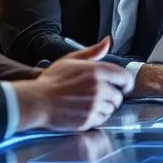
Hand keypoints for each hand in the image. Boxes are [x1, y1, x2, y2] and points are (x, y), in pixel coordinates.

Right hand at [14, 37, 132, 131]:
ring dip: (104, 107)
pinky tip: (84, 111)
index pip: (125, 78)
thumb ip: (92, 52)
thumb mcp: (71, 60)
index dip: (124, 82)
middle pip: (119, 96)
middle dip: (112, 96)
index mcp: (97, 72)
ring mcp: (94, 106)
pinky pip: (102, 120)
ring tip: (88, 103)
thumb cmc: (52, 81)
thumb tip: (108, 41)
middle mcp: (99, 89)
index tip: (120, 86)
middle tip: (98, 95)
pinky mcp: (88, 120)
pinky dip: (96, 117)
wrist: (37, 101)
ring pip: (111, 109)